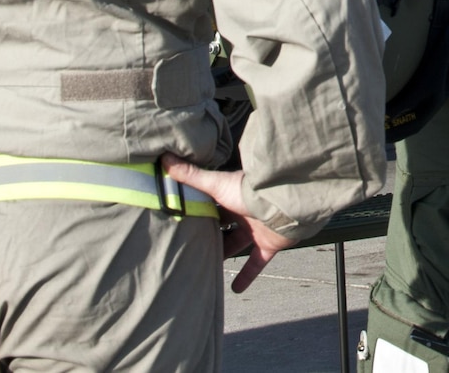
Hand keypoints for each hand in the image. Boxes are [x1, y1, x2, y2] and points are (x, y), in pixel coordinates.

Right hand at [162, 155, 296, 292]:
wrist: (283, 203)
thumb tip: (165, 158)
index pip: (209, 204)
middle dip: (209, 234)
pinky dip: (247, 276)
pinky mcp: (269, 245)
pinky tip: (234, 289)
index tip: (179, 220)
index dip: (196, 211)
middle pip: (222, 226)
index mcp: (230, 196)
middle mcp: (243, 212)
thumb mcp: (215, 184)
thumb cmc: (248, 191)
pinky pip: (256, 263)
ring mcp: (257, 229)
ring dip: (224, 255)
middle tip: (190, 247)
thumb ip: (191, 175)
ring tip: (206, 268)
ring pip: (237, 244)